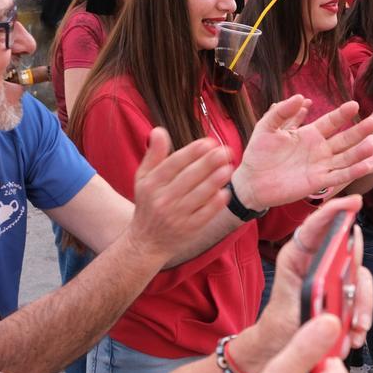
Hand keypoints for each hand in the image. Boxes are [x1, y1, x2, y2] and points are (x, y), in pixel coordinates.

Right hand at [127, 128, 234, 261]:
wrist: (146, 242)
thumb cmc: (148, 204)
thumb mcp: (143, 178)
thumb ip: (154, 154)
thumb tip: (159, 130)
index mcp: (152, 184)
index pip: (173, 164)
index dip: (192, 152)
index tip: (209, 142)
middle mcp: (163, 200)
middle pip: (188, 178)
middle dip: (208, 163)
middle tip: (225, 151)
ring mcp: (176, 216)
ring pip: (199, 195)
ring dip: (215, 181)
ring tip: (229, 168)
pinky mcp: (188, 229)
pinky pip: (205, 214)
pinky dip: (215, 203)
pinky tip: (226, 192)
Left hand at [234, 96, 372, 209]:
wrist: (251, 181)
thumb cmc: (258, 153)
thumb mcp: (267, 127)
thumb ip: (282, 112)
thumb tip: (301, 97)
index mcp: (309, 134)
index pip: (331, 121)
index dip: (342, 114)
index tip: (354, 104)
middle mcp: (319, 149)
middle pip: (345, 139)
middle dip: (359, 131)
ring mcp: (321, 166)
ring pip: (346, 158)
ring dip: (359, 152)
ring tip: (372, 145)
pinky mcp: (318, 182)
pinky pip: (339, 176)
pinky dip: (352, 172)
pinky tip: (365, 165)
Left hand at [237, 197, 372, 372]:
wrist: (280, 345)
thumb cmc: (281, 321)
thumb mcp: (292, 304)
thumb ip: (316, 292)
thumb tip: (343, 285)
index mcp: (299, 254)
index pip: (318, 224)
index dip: (337, 210)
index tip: (355, 202)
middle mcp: (320, 260)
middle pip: (350, 252)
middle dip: (358, 283)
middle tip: (356, 307)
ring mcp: (334, 275)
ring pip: (360, 279)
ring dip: (362, 307)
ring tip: (355, 330)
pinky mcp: (343, 292)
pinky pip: (361, 299)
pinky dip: (361, 318)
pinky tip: (353, 336)